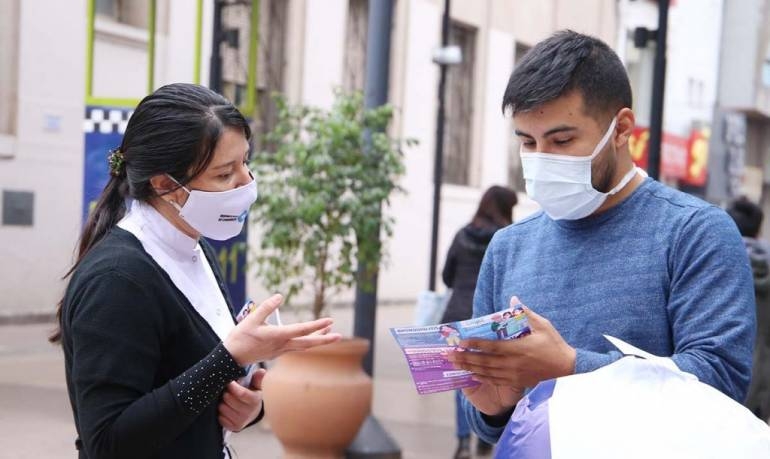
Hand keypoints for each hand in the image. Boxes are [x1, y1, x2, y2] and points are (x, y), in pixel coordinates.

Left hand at [218, 369, 265, 431]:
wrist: (252, 413)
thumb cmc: (251, 395)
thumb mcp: (255, 386)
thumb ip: (257, 378)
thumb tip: (262, 371)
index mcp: (255, 400)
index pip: (242, 394)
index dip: (233, 387)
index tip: (229, 382)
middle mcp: (249, 412)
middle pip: (229, 400)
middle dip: (226, 393)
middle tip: (227, 391)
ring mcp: (242, 421)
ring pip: (223, 409)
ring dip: (222, 403)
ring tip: (226, 401)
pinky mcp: (235, 427)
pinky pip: (221, 418)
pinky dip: (221, 413)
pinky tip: (226, 409)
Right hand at [223, 294, 341, 364]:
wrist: (231, 358)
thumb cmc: (240, 337)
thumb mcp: (251, 319)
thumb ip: (266, 307)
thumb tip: (279, 296)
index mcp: (278, 335)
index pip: (302, 330)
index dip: (317, 325)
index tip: (330, 320)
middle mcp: (282, 345)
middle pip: (308, 343)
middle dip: (324, 339)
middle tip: (339, 335)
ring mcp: (280, 350)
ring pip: (304, 346)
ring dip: (317, 340)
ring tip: (329, 333)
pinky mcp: (277, 352)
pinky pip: (297, 347)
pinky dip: (307, 342)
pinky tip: (310, 338)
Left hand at [448, 299, 575, 411]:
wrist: (567, 369)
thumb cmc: (554, 345)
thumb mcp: (543, 326)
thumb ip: (526, 313)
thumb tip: (513, 299)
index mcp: (517, 348)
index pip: (491, 346)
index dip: (475, 344)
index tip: (461, 342)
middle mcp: (512, 363)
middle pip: (484, 361)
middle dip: (465, 358)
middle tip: (449, 355)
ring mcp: (513, 374)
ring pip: (487, 372)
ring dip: (469, 368)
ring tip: (455, 364)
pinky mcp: (516, 382)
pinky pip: (495, 380)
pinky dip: (482, 377)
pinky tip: (472, 374)